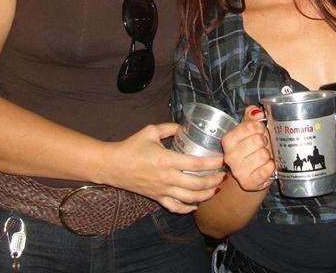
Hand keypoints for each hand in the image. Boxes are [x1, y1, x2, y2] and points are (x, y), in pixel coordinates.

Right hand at [102, 123, 224, 213]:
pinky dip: (187, 208)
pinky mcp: (156, 197)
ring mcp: (162, 190)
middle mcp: (166, 177)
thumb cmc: (131, 146)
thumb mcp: (150, 131)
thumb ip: (170, 128)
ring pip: (189, 198)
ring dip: (205, 195)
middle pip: (197, 184)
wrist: (112, 165)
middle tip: (224, 175)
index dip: (212, 163)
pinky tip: (196, 205)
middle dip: (214, 180)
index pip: (196, 164)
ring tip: (215, 189)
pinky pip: (175, 207)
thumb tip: (184, 126)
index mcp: (166, 160)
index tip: (222, 160)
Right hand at [221, 106, 274, 191]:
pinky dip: (271, 167)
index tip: (259, 133)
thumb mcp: (248, 128)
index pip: (251, 126)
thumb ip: (251, 115)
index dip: (260, 128)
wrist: (250, 173)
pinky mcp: (248, 183)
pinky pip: (268, 169)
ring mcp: (238, 171)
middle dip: (264, 142)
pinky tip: (266, 166)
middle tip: (262, 147)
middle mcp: (229, 156)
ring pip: (264, 155)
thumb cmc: (251, 148)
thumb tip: (257, 113)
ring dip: (268, 155)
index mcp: (228, 140)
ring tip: (263, 157)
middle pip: (258, 140)